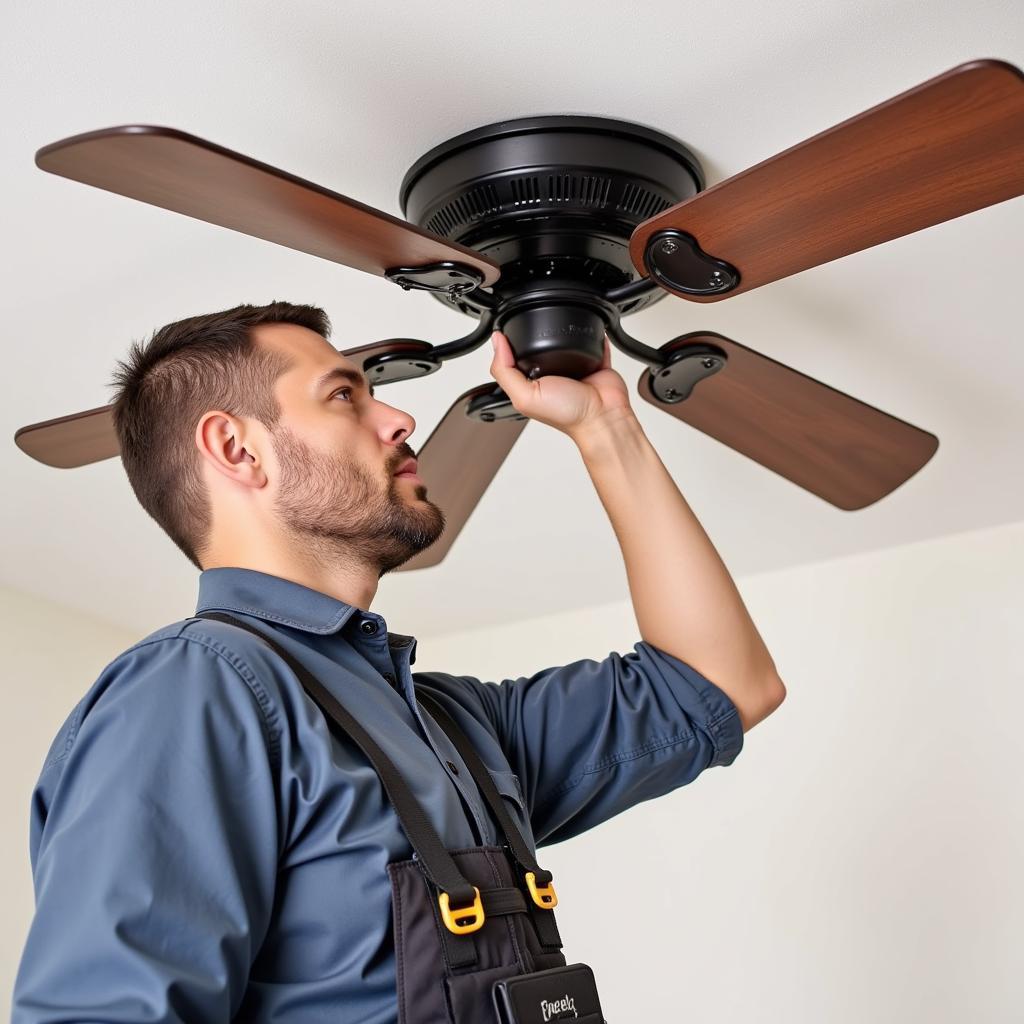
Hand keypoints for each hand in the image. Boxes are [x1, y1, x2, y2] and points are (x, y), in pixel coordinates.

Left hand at [488, 331, 634, 439]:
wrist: (602, 417)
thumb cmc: (568, 414)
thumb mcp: (525, 396)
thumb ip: (505, 371)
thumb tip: (497, 342)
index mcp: (531, 383)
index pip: (512, 358)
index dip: (507, 343)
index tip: (506, 328)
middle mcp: (551, 374)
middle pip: (536, 345)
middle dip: (535, 334)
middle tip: (533, 323)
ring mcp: (573, 366)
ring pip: (564, 340)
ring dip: (562, 330)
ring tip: (559, 323)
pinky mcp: (593, 361)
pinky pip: (592, 341)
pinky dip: (592, 334)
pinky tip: (587, 329)